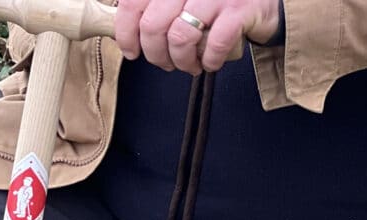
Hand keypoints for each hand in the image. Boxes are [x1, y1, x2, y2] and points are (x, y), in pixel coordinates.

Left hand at [115, 0, 279, 73]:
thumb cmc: (217, 2)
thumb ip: (158, 8)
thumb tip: (128, 35)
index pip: (134, 2)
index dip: (126, 32)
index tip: (132, 51)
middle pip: (153, 24)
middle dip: (155, 54)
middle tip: (165, 62)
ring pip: (179, 37)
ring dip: (181, 61)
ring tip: (189, 65)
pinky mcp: (240, 8)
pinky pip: (214, 44)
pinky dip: (210, 61)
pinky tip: (211, 62)